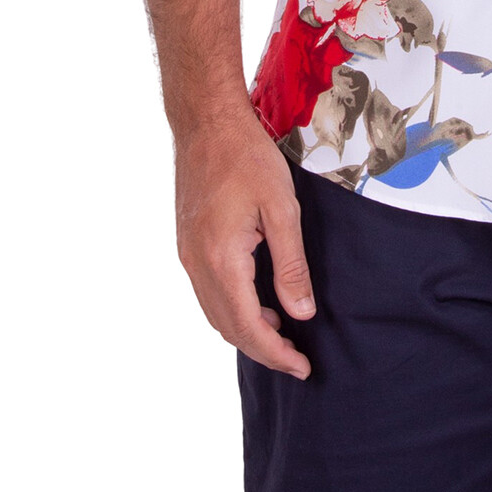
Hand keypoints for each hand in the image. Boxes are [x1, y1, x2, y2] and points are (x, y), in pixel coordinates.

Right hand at [174, 108, 315, 378]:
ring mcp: (188, 255)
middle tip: (297, 360)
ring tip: (282, 333)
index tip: (303, 368)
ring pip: (215, 312)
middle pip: (228, 327)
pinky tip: (258, 300)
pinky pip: (209, 292)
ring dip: (246, 329)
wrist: (206, 122)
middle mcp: (197, 265)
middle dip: (263, 349)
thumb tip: (300, 314)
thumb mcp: (282, 209)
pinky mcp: (188, 242)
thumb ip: (291, 265)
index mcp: (221, 260)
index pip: (249, 326)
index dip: (277, 353)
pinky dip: (233, 307)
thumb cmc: (248, 157)